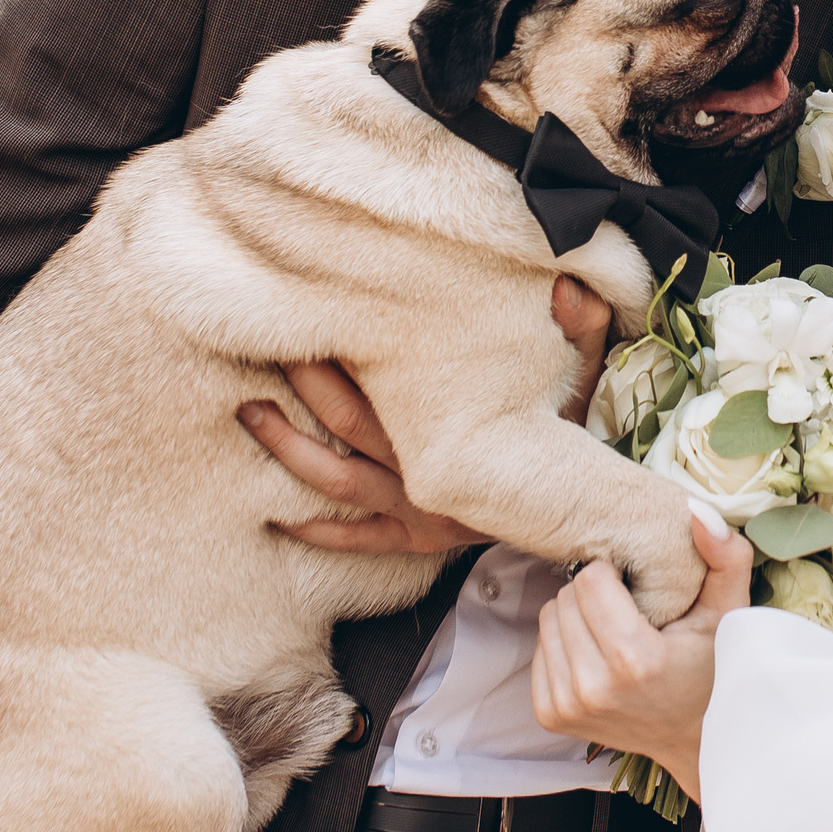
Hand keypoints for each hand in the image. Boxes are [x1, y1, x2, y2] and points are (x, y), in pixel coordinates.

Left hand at [237, 275, 612, 556]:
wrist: (582, 514)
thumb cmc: (570, 440)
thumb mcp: (582, 382)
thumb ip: (578, 331)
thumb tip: (570, 289)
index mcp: (461, 433)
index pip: (393, 385)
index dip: (350, 352)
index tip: (317, 315)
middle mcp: (431, 474)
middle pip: (350, 423)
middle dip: (306, 383)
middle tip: (269, 345)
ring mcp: (419, 513)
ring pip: (337, 480)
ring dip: (289, 448)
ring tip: (250, 412)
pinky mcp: (416, 541)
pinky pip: (355, 541)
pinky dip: (315, 531)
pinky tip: (275, 515)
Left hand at [531, 509, 754, 807]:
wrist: (696, 739)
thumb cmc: (714, 670)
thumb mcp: (730, 614)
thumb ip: (726, 558)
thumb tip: (696, 512)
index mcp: (635, 660)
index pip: (589, 581)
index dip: (613, 573)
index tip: (636, 588)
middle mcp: (594, 688)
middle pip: (565, 598)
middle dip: (593, 594)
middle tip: (626, 612)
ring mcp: (568, 706)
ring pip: (547, 620)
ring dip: (576, 617)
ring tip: (613, 633)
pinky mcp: (551, 716)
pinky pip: (539, 650)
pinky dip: (565, 644)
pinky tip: (597, 656)